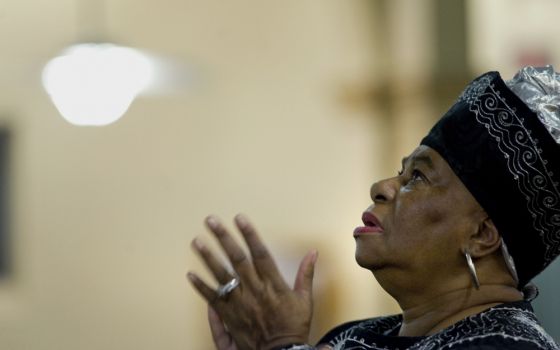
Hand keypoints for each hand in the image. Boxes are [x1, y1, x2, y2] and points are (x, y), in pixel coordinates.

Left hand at [187, 214, 317, 349]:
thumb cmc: (293, 326)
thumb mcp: (305, 300)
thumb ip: (306, 274)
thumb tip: (313, 252)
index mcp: (273, 284)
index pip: (260, 253)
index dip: (249, 234)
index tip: (240, 218)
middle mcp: (254, 290)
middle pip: (236, 259)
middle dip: (223, 238)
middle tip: (211, 221)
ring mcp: (240, 303)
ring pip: (221, 276)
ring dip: (208, 257)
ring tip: (197, 242)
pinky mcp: (229, 315)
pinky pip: (213, 299)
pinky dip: (201, 287)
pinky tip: (190, 274)